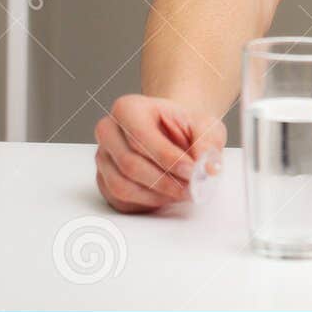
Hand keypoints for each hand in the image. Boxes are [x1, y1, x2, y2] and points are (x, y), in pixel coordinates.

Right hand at [94, 94, 225, 213]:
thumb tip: (208, 168)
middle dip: (164, 182)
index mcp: (128, 108)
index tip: (192, 170)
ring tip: (182, 192)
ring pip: (122, 186)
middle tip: (190, 188)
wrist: (172, 132)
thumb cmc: (183, 127)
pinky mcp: (104, 181)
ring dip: (156, 196)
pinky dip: (147, 203)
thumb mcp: (204, 125)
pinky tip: (167, 195)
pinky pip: (120, 200)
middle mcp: (108, 131)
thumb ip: (208, 143)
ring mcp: (103, 157)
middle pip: (130, 164)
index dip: (168, 158)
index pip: (141, 137)